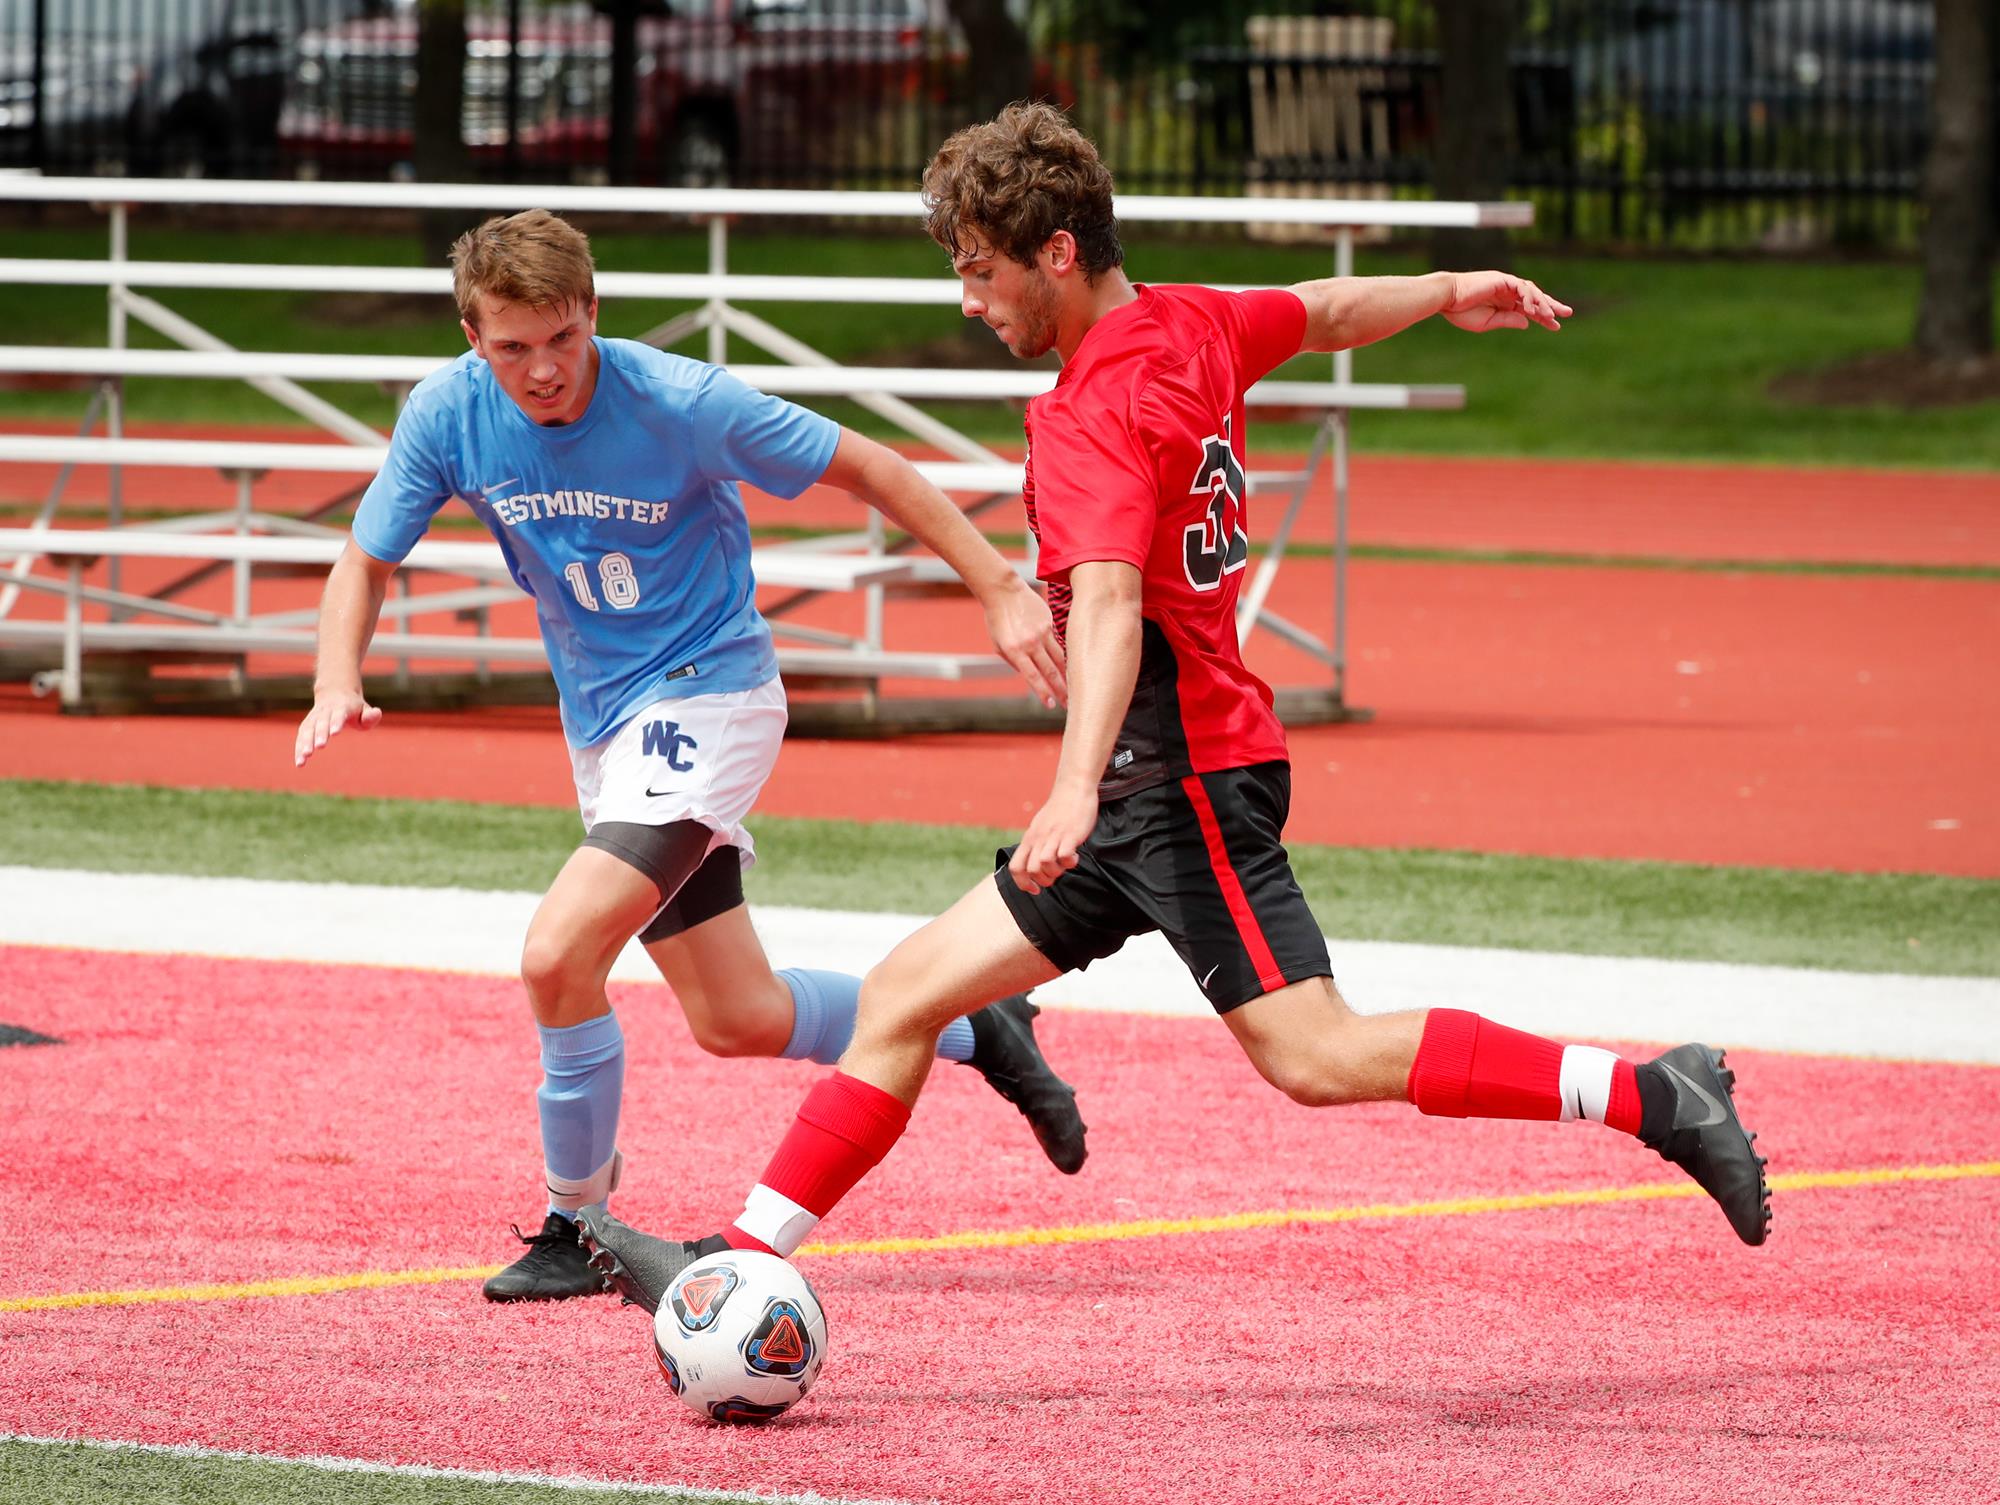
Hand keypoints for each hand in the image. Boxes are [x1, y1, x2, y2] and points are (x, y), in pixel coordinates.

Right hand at [295, 687, 380, 766]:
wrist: (334, 693)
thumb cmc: (354, 707)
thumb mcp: (365, 709)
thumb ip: (370, 716)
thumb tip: (377, 713)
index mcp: (341, 706)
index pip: (338, 714)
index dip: (336, 722)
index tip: (335, 733)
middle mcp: (325, 711)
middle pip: (321, 722)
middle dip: (320, 733)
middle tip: (320, 746)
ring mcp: (314, 717)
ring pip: (308, 729)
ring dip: (305, 742)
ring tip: (305, 757)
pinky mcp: (306, 725)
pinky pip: (301, 736)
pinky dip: (299, 748)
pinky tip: (299, 763)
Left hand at [981, 575, 1067, 708]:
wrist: (1004, 592)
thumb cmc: (997, 620)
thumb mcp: (999, 645)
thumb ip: (1014, 661)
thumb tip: (1031, 677)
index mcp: (1014, 650)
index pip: (1032, 676)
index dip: (1042, 692)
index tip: (1051, 705)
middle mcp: (1029, 642)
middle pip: (1050, 671)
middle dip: (1060, 689)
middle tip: (1068, 703)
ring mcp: (1041, 632)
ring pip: (1059, 658)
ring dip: (1066, 675)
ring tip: (1073, 687)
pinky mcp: (1048, 624)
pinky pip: (1058, 643)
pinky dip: (1063, 656)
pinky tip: (1069, 666)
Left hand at [1010, 782, 1097, 894]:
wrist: (1073, 788)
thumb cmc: (1059, 810)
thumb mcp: (1040, 827)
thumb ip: (1037, 844)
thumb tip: (1037, 865)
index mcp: (1029, 839)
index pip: (1015, 867)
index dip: (1022, 884)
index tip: (1035, 889)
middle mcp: (1038, 838)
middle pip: (1030, 870)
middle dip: (1043, 881)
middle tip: (1055, 875)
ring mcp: (1054, 836)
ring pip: (1044, 864)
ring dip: (1056, 872)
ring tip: (1065, 865)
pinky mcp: (1070, 834)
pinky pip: (1064, 856)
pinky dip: (1070, 862)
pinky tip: (1075, 857)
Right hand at [1440, 271, 1571, 332]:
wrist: (1446, 299)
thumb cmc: (1461, 312)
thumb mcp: (1488, 322)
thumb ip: (1508, 321)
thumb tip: (1528, 323)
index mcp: (1504, 303)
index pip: (1528, 309)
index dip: (1543, 318)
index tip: (1556, 327)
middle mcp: (1508, 292)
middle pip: (1535, 298)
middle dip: (1551, 306)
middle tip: (1568, 314)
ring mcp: (1506, 284)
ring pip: (1531, 292)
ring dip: (1542, 304)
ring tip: (1551, 316)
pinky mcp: (1502, 279)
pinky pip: (1521, 287)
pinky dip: (1529, 298)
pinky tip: (1533, 310)